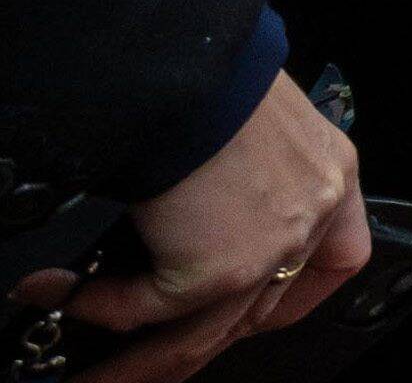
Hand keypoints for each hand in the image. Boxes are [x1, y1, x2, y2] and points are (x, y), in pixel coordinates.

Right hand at [17, 70, 370, 381]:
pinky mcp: (217, 270)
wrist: (183, 71)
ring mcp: (270, 247)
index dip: (297, 288)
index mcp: (332, 170)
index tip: (260, 305)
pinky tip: (67, 288)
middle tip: (148, 339)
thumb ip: (245, 177)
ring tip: (98, 345)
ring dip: (143, 344)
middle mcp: (314, 212)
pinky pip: (151, 309)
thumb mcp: (252, 124)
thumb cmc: (208, 78)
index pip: (339, 254)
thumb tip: (196, 215)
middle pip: (263, 303)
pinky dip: (102, 303)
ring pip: (207, 326)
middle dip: (198, 329)